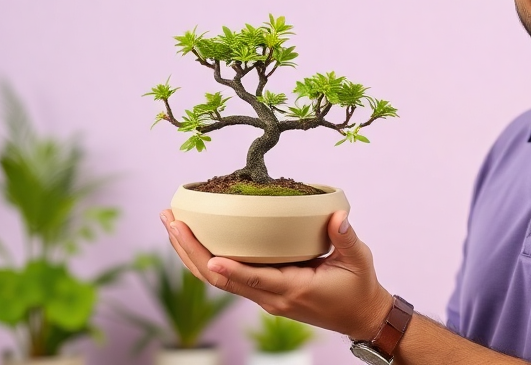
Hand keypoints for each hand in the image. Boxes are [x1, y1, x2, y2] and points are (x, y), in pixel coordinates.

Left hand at [160, 208, 392, 339]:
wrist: (359, 316)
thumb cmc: (359, 288)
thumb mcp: (359, 261)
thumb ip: (346, 238)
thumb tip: (337, 216)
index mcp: (293, 289)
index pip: (255, 280)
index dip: (231, 269)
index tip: (209, 254)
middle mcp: (272, 298)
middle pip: (221, 279)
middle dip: (191, 250)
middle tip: (171, 220)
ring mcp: (264, 297)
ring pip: (218, 280)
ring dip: (191, 253)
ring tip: (172, 224)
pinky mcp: (263, 293)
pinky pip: (228, 279)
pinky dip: (206, 259)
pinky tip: (195, 240)